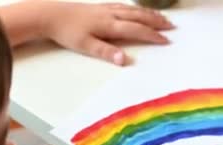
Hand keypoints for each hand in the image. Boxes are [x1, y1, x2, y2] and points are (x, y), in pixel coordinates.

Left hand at [40, 2, 173, 64]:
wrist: (50, 14)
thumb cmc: (67, 32)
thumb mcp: (86, 45)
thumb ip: (106, 52)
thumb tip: (124, 60)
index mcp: (109, 25)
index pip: (136, 30)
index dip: (153, 35)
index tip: (166, 41)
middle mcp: (111, 14)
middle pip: (139, 17)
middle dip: (156, 22)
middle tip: (172, 27)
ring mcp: (106, 9)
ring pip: (133, 10)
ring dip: (149, 14)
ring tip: (162, 18)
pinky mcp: (100, 7)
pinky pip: (124, 6)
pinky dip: (136, 9)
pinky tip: (138, 11)